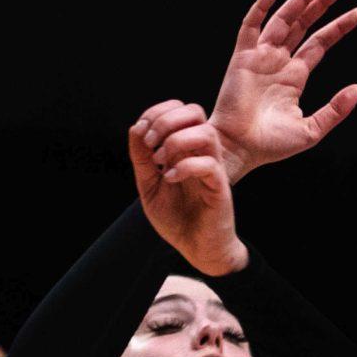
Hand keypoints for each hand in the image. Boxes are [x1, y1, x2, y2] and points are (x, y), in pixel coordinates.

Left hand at [127, 101, 246, 275]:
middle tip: (150, 144)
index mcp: (187, 147)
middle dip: (166, 121)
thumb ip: (141, 159)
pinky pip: (210, 164)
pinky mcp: (220, 187)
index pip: (180, 109)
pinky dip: (185, 167)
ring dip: (176, 141)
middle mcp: (202, 152)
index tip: (141, 134)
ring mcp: (213, 168)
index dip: (158, 112)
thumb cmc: (176, 217)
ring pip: (206, 133)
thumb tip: (136, 127)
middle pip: (195, 111)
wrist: (195, 248)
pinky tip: (170, 179)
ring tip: (160, 161)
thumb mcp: (148, 185)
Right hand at [207, 0, 356, 180]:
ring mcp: (260, 57)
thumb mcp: (312, 129)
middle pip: (304, 24)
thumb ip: (336, 109)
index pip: (319, 43)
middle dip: (321, 3)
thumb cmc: (270, 145)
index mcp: (294, 76)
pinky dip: (261, 7)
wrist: (239, 149)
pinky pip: (250, 26)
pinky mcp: (241, 57)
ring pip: (283, 18)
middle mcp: (278, 61)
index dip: (338, 27)